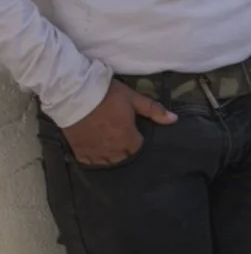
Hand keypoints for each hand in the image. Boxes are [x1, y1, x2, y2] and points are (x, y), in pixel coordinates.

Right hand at [60, 80, 176, 166]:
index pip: (138, 148)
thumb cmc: (106, 94)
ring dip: (110, 155)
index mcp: (128, 139)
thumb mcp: (133, 98)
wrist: (72, 92)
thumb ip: (154, 110)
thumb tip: (174, 119)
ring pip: (108, 161)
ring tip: (107, 144)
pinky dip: (93, 157)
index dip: (136, 140)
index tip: (131, 132)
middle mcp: (113, 149)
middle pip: (124, 157)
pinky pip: (90, 161)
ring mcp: (95, 152)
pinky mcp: (79, 150)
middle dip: (124, 149)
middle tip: (118, 136)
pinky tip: (94, 149)